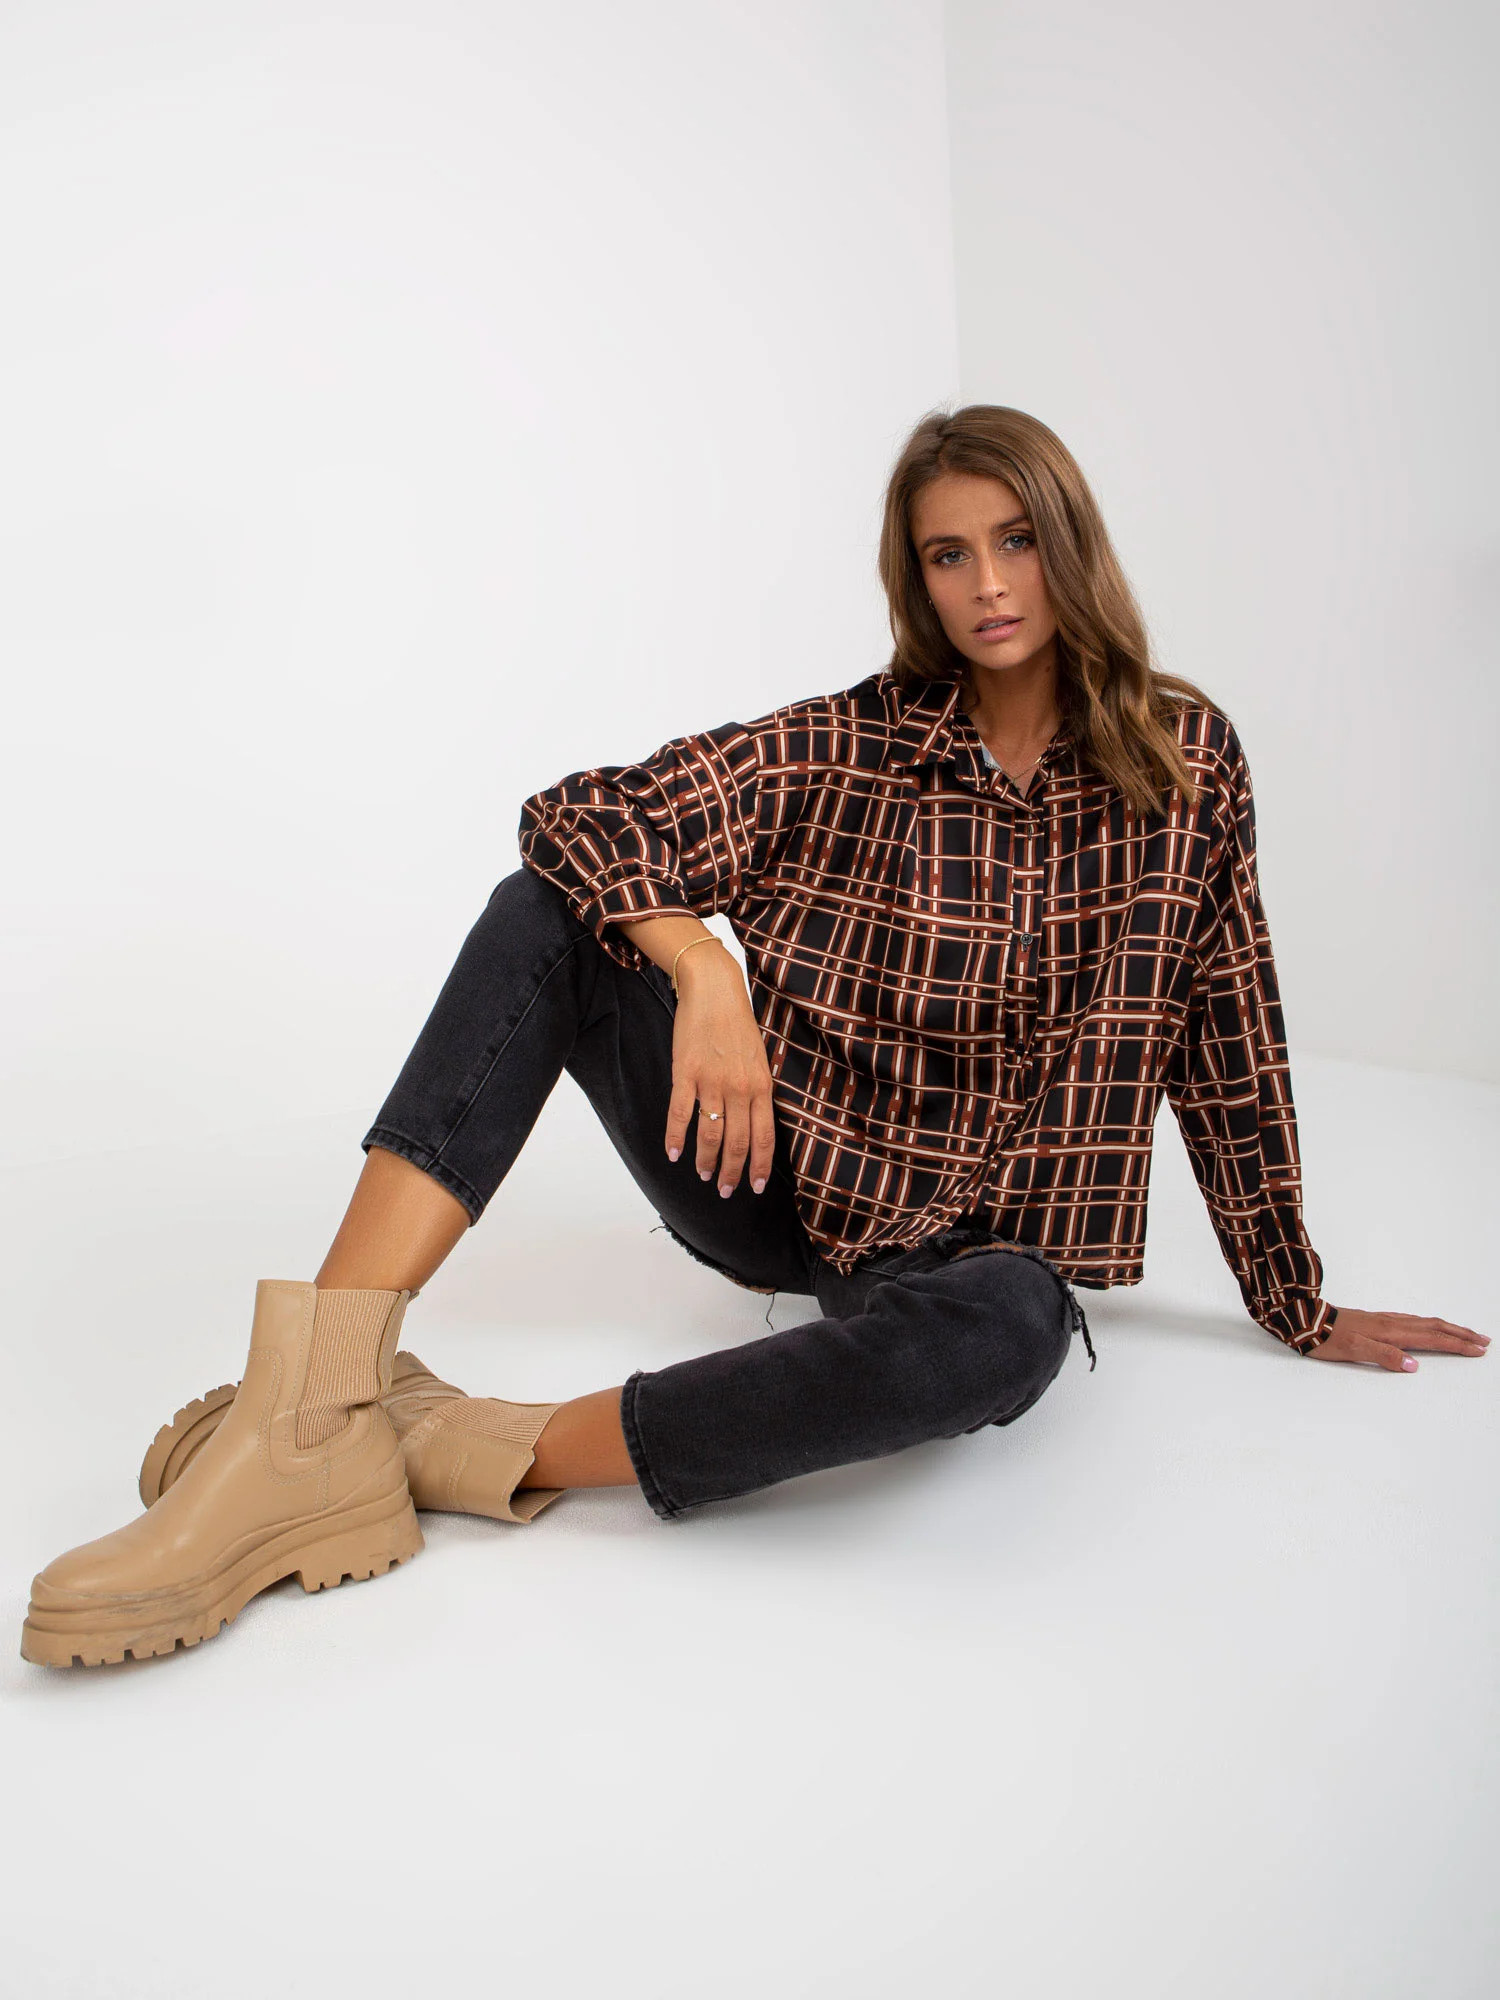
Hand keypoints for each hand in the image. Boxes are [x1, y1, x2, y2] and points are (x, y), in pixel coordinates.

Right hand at [663, 945, 775, 1197]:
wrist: (714, 990)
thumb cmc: (737, 1024)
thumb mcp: (759, 1059)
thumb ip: (757, 1091)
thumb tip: (754, 1124)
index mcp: (761, 1086)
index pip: (763, 1137)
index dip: (760, 1166)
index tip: (756, 1186)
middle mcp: (739, 1088)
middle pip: (736, 1142)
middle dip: (731, 1172)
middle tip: (724, 1190)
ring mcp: (711, 1081)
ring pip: (709, 1133)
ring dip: (705, 1160)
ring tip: (703, 1175)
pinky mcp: (686, 1073)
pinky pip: (679, 1113)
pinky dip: (675, 1137)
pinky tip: (673, 1153)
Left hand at [1307, 1305, 1488, 1369]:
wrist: (1306, 1321)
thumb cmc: (1327, 1338)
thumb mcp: (1354, 1350)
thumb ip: (1384, 1356)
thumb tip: (1413, 1365)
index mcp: (1391, 1331)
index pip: (1432, 1337)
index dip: (1457, 1344)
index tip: (1479, 1349)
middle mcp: (1392, 1323)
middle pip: (1435, 1326)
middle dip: (1462, 1334)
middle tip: (1484, 1341)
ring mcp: (1385, 1320)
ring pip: (1425, 1322)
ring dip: (1449, 1328)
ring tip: (1465, 1333)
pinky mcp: (1378, 1320)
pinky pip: (1413, 1321)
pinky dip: (1430, 1325)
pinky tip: (1429, 1327)